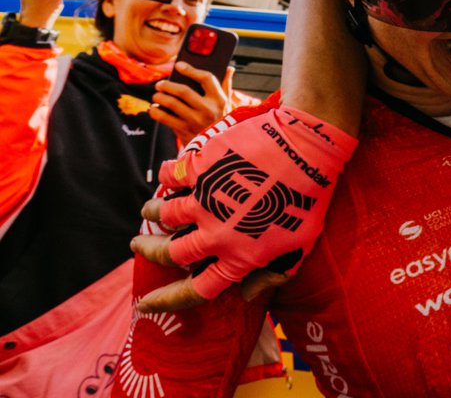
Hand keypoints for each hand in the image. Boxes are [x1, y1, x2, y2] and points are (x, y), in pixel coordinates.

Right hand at [129, 103, 355, 310]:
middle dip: (148, 252)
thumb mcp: (300, 246)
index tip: (145, 304)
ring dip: (152, 216)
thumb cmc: (309, 198)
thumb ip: (273, 275)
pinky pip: (170, 176)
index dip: (166, 301)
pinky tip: (167, 176)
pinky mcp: (200, 167)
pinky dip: (165, 177)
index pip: (195, 291)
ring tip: (148, 213)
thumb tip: (247, 297)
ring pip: (162, 216)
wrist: (307, 148)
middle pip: (169, 254)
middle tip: (137, 246)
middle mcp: (214, 235)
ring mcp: (204, 200)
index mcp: (238, 258)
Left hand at [149, 62, 233, 143]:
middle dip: (168, 85)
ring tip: (156, 95)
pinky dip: (155, 112)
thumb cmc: (220, 121)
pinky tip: (154, 109)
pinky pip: (164, 118)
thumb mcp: (227, 104)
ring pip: (172, 104)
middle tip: (160, 84)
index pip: (206, 78)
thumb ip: (226, 85)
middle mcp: (208, 110)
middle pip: (184, 91)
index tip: (179, 65)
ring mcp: (195, 121)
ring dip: (160, 97)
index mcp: (219, 100)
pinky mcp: (184, 131)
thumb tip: (229, 68)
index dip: (191, 70)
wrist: (216, 147)